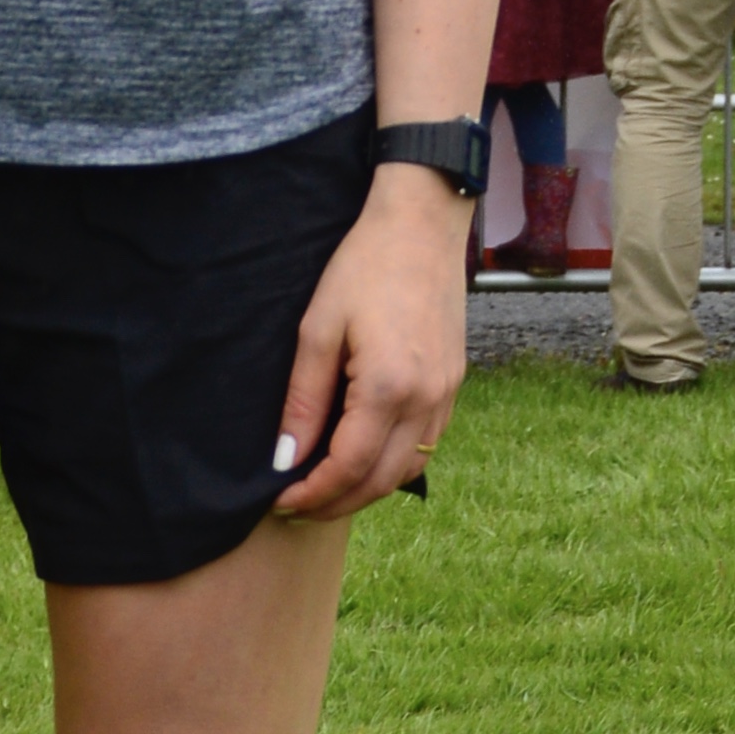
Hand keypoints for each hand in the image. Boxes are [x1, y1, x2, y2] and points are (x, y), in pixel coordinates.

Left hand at [267, 163, 470, 518]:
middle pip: (380, 480)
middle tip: (297, 508)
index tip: (280, 501)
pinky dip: (393, 464)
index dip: (313, 493)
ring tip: (326, 489)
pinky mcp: (453, 384)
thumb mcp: (318, 329)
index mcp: (389, 386)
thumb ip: (304, 399)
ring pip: (408, 469)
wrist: (421, 225)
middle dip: (336, 503)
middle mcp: (426, 399)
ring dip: (366, 490)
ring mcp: (446, 394)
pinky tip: (364, 458)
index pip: (348, 466)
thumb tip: (286, 457)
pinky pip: (426, 444)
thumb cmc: (364, 266)